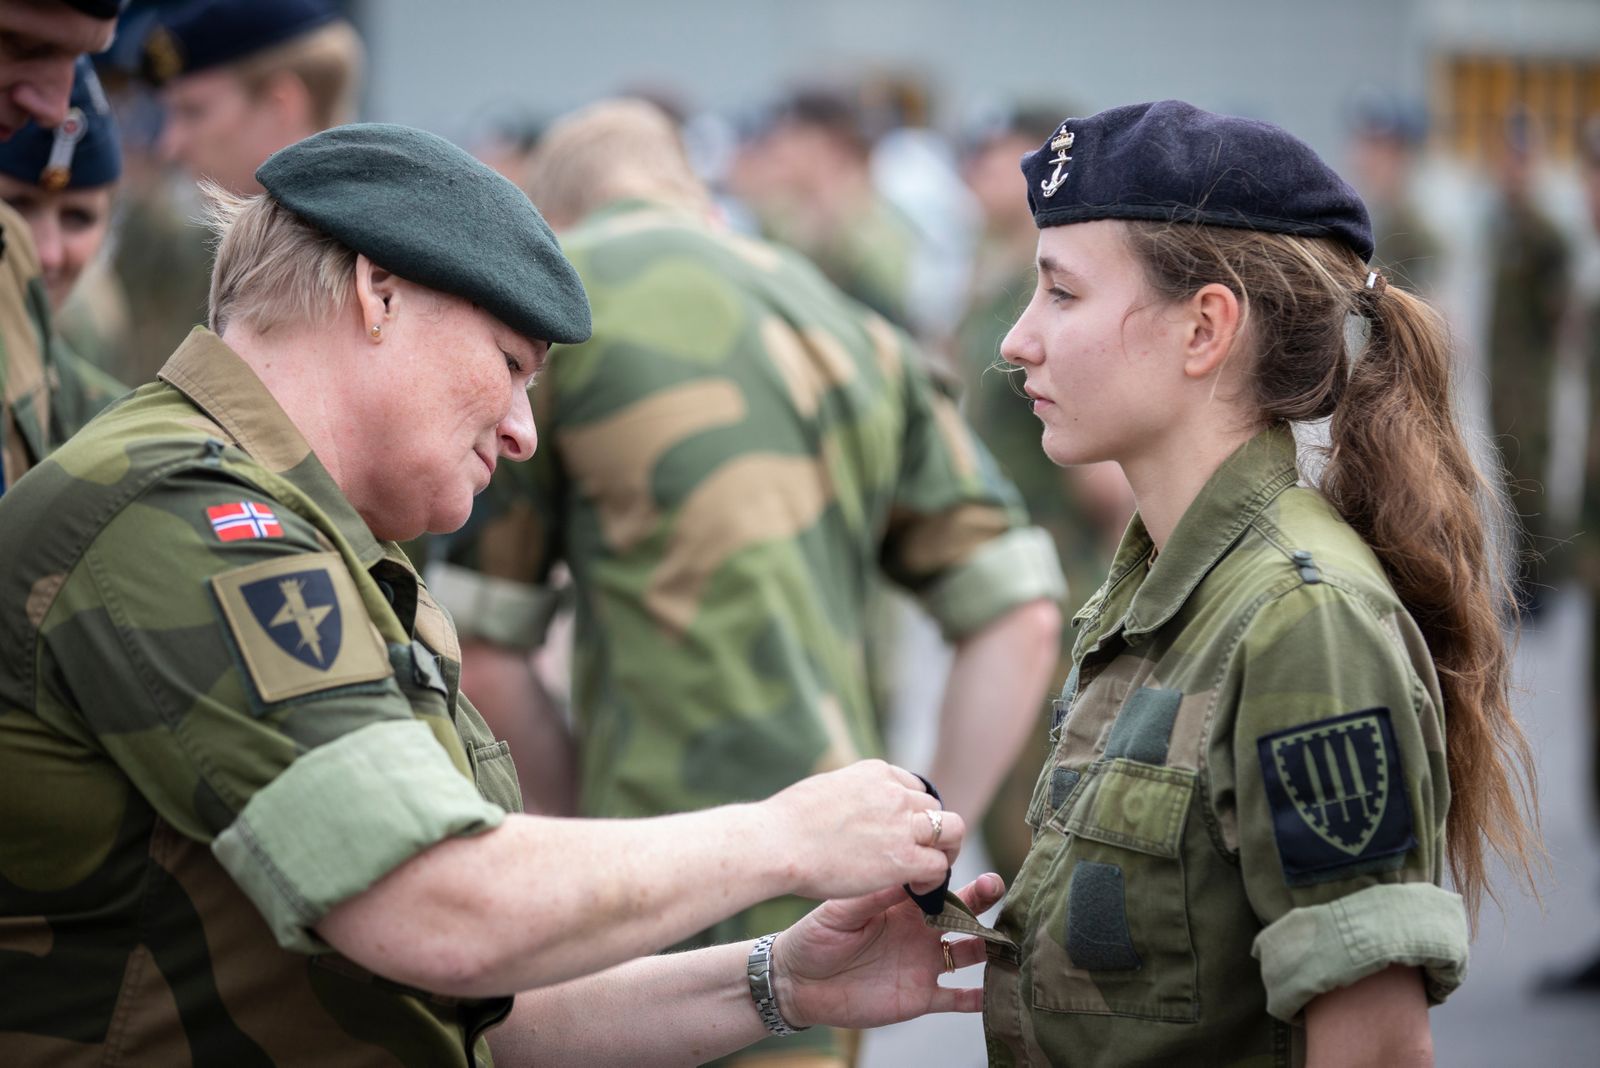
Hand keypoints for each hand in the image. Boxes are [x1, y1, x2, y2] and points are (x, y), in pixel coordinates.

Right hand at [763, 760, 961, 899]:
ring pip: (953, 831)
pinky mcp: (904, 857)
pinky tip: (917, 888)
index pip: (913, 788)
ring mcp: (902, 824)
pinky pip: (939, 866)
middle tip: (922, 854)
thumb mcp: (825, 790)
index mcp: (876, 773)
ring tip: (927, 872)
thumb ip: (850, 795)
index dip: (912, 814)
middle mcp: (895, 793)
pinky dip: (935, 878)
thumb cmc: (785, 823)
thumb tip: (850, 808)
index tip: (902, 833)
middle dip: (934, 832)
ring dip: (944, 852)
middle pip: (937, 809)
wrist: (776, 842)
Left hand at [771, 874, 1004, 1028]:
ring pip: (967, 953)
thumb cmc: (814, 937)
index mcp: (900, 905)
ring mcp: (922, 964)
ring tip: (1006, 937)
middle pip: (961, 914)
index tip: (962, 865)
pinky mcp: (919, 997)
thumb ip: (873, 896)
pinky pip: (956, 999)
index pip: (936, 886)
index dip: (952, 875)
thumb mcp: (840, 911)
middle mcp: (919, 931)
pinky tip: (994, 992)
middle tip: (995, 886)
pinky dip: (977, 998)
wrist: (798, 983)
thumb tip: (905, 874)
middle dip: (980, 900)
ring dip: (988, 946)